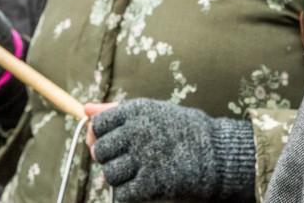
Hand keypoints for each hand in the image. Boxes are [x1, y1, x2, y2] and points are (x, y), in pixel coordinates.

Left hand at [90, 98, 254, 201]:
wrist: (218, 154)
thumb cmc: (183, 131)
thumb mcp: (153, 112)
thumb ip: (116, 111)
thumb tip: (85, 108)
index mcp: (137, 110)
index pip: (97, 125)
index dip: (103, 136)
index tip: (117, 141)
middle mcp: (137, 131)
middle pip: (100, 151)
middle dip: (111, 158)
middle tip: (133, 158)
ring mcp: (144, 158)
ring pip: (109, 174)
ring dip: (122, 177)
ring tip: (142, 171)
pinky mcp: (151, 183)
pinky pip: (123, 194)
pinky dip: (132, 194)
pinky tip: (148, 183)